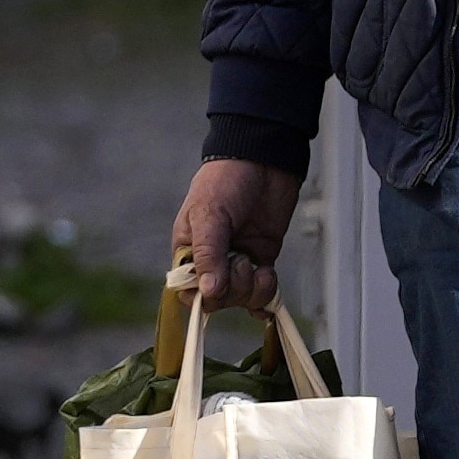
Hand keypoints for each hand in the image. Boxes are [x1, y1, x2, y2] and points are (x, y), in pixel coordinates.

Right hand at [170, 155, 301, 307]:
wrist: (263, 160)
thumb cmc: (226, 180)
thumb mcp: (209, 214)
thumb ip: (208, 254)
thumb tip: (208, 292)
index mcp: (188, 250)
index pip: (188, 291)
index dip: (204, 295)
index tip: (218, 285)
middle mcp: (211, 260)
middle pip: (218, 299)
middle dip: (234, 288)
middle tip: (242, 262)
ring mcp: (238, 261)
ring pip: (242, 298)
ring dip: (253, 291)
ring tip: (261, 268)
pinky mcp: (262, 258)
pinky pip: (262, 291)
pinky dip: (267, 298)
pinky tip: (270, 291)